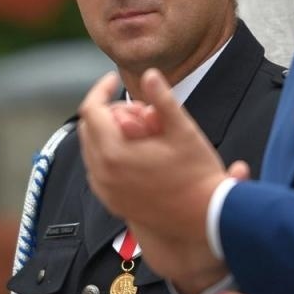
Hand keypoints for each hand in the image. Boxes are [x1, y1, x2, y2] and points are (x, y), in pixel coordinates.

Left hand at [76, 70, 231, 287]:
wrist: (205, 218)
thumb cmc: (198, 176)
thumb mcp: (183, 131)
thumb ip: (162, 99)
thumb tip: (149, 74)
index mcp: (114, 153)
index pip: (91, 110)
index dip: (101, 89)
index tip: (114, 80)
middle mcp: (102, 174)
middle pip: (88, 128)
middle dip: (106, 111)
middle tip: (136, 109)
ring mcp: (105, 191)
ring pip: (91, 149)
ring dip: (107, 133)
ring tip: (139, 130)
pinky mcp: (112, 203)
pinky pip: (98, 171)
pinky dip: (108, 155)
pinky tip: (134, 151)